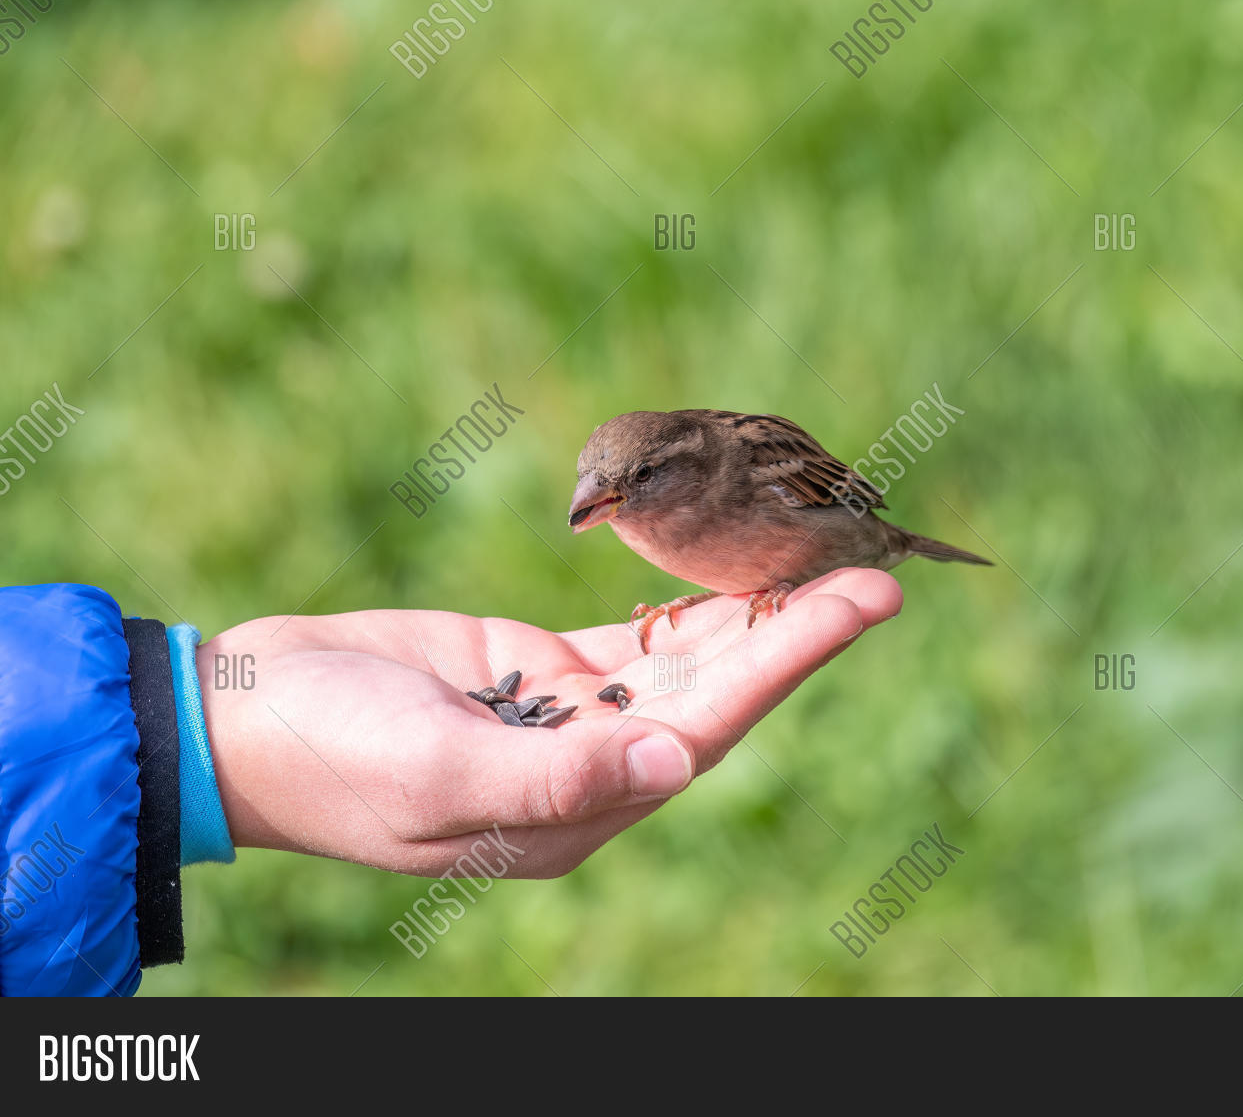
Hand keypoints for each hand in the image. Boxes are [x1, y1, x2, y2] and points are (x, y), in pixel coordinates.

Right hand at [198, 568, 901, 877]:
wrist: (243, 721)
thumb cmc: (331, 758)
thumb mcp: (441, 774)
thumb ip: (559, 773)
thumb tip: (676, 764)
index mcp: (579, 806)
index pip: (711, 724)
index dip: (790, 659)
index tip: (861, 602)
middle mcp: (590, 765)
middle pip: (717, 690)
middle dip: (796, 628)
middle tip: (875, 570)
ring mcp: (565, 717)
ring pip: (682, 660)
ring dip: (749, 612)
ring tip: (819, 559)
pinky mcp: (535, 670)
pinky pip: (631, 641)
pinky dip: (680, 609)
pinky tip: (726, 576)